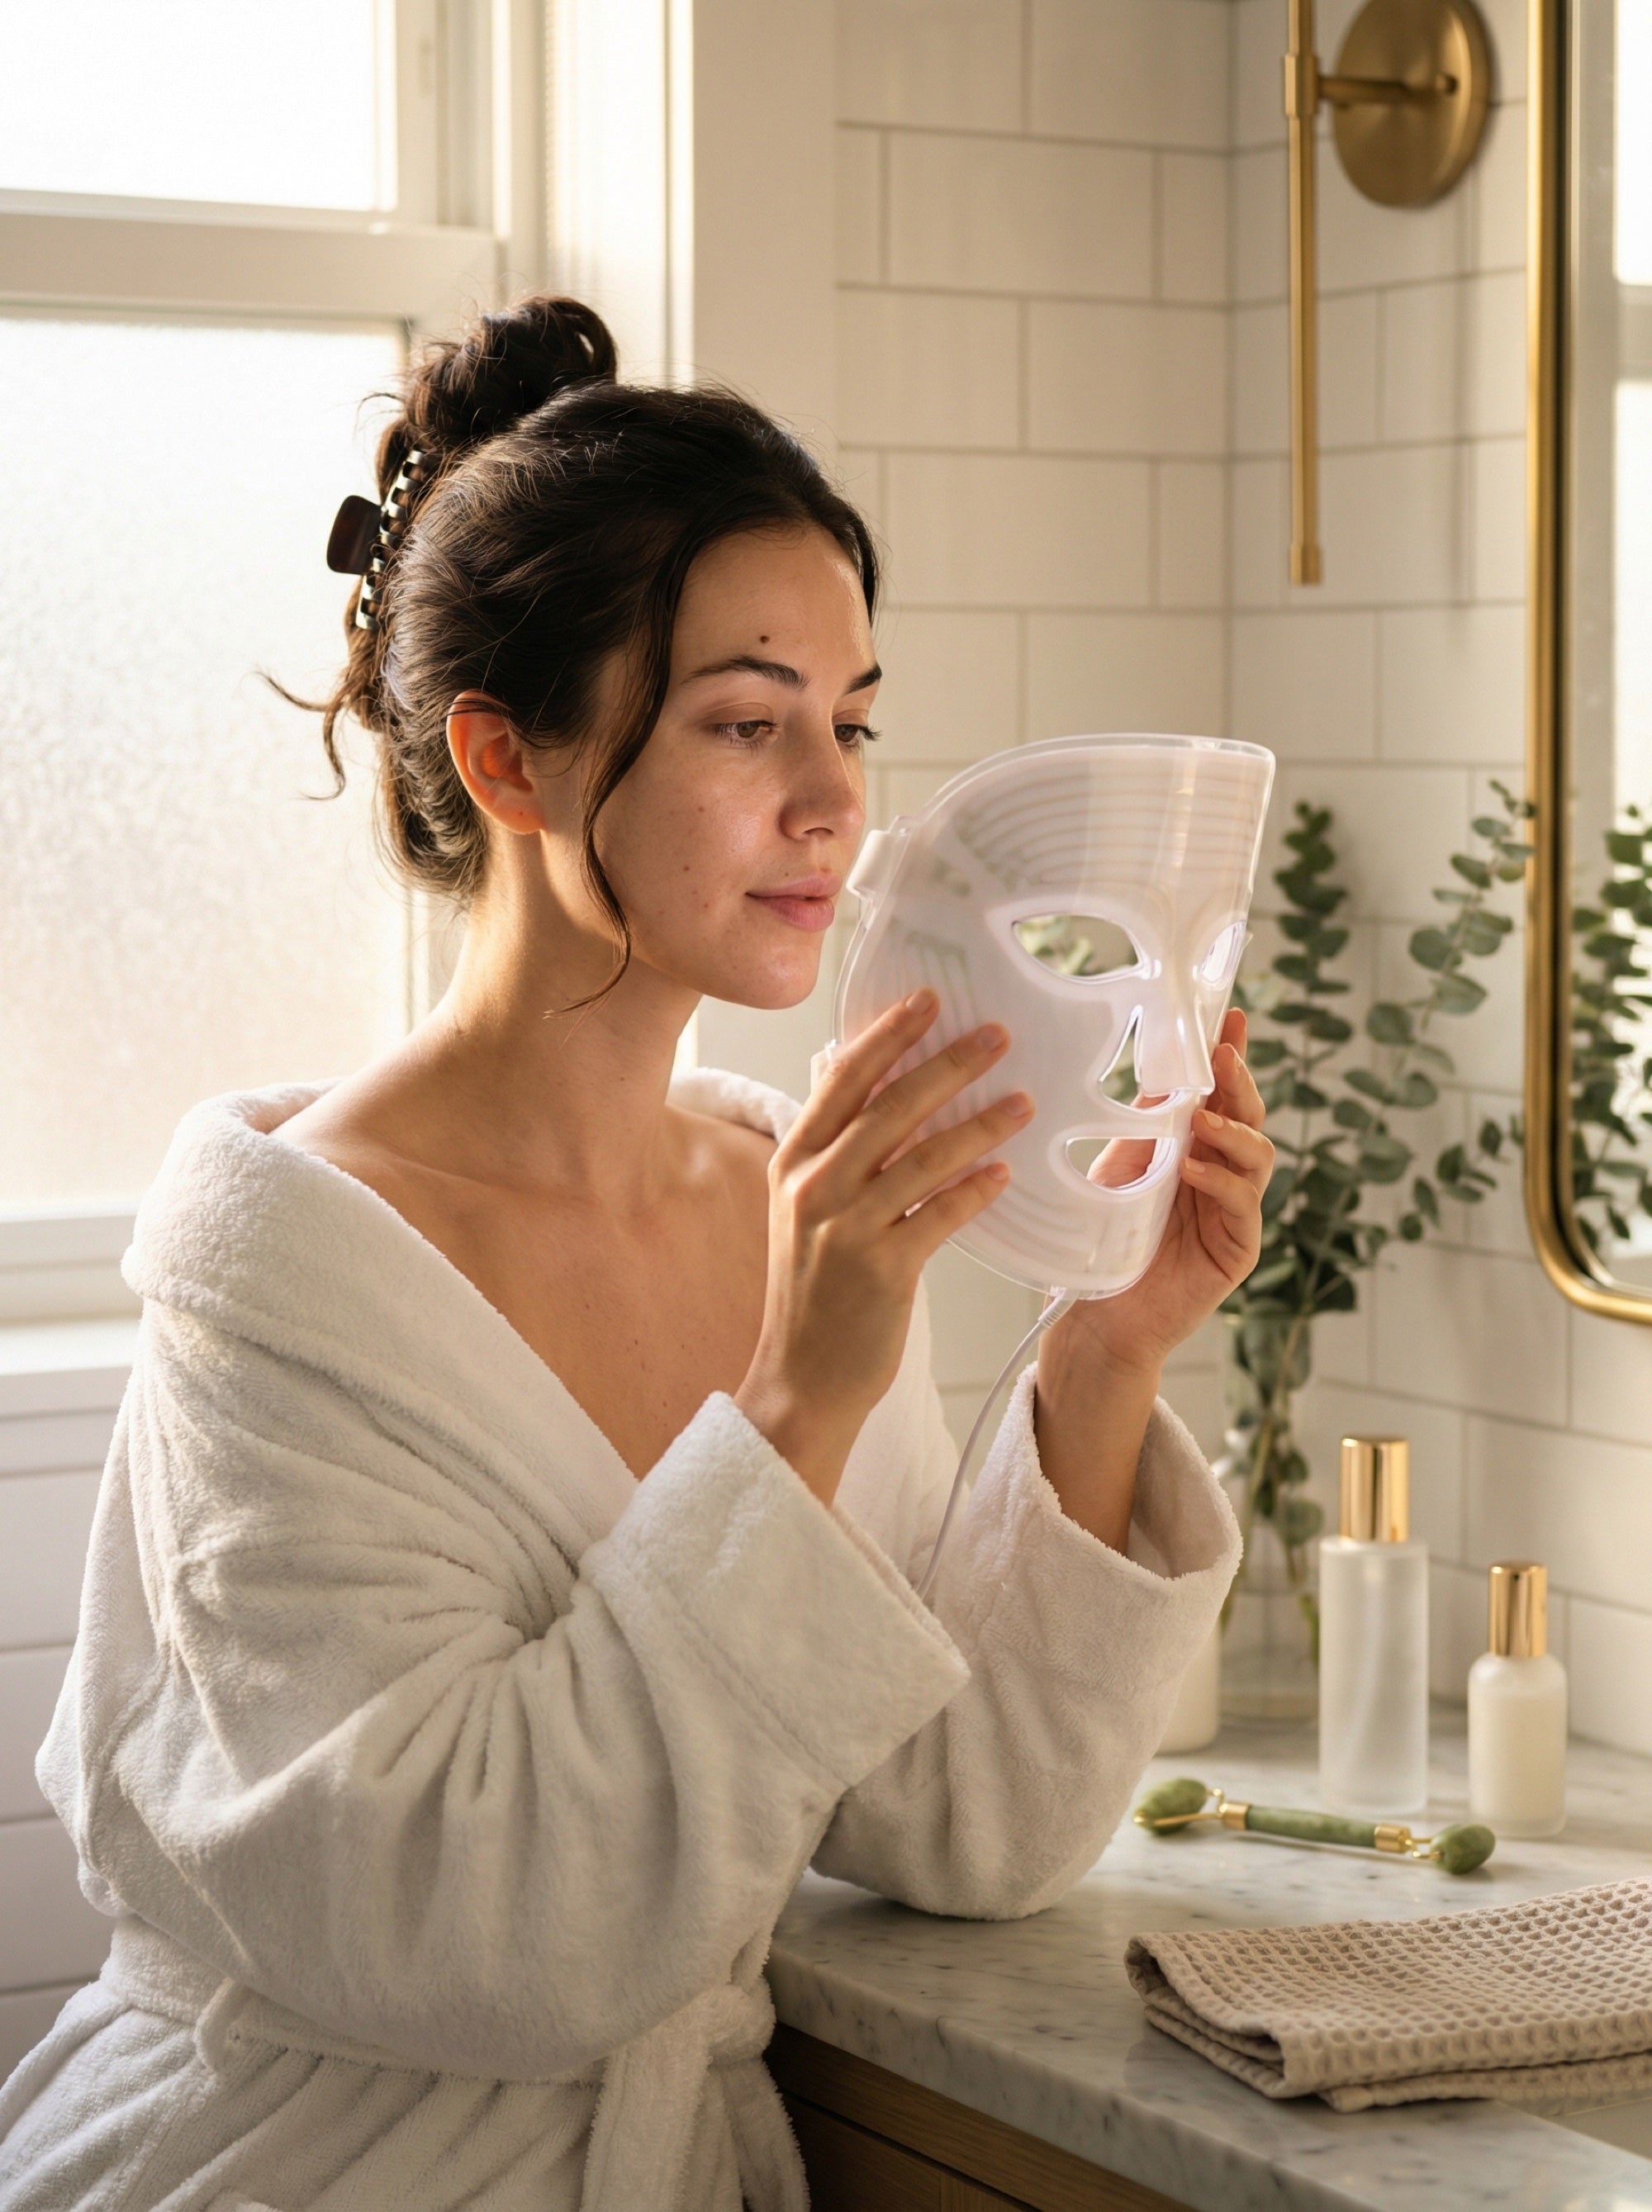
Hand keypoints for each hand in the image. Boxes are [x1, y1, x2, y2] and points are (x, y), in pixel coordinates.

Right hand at [736, 991, 1030, 1503]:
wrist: (801, 1377)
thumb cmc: (815, 1290)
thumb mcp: (804, 1207)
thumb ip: (830, 1145)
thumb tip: (846, 1070)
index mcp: (793, 1160)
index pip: (843, 1080)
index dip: (887, 1035)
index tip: (928, 1000)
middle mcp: (813, 1186)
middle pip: (888, 1107)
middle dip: (946, 1063)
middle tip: (996, 1034)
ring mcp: (844, 1228)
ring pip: (922, 1157)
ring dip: (979, 1122)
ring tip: (1023, 1098)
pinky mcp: (881, 1271)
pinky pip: (939, 1217)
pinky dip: (974, 1190)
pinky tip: (1006, 1172)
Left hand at [1042, 1008, 1272, 1391]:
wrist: (1095, 1316)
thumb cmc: (1103, 1241)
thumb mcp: (1120, 1167)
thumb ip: (1148, 1125)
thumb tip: (1168, 1077)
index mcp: (1194, 1149)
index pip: (1220, 1095)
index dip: (1230, 1057)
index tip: (1232, 1017)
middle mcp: (1221, 1175)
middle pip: (1249, 1117)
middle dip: (1240, 1083)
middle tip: (1224, 1055)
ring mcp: (1234, 1212)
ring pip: (1258, 1156)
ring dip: (1234, 1130)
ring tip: (1204, 1119)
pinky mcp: (1238, 1249)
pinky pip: (1244, 1205)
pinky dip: (1221, 1182)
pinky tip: (1194, 1169)